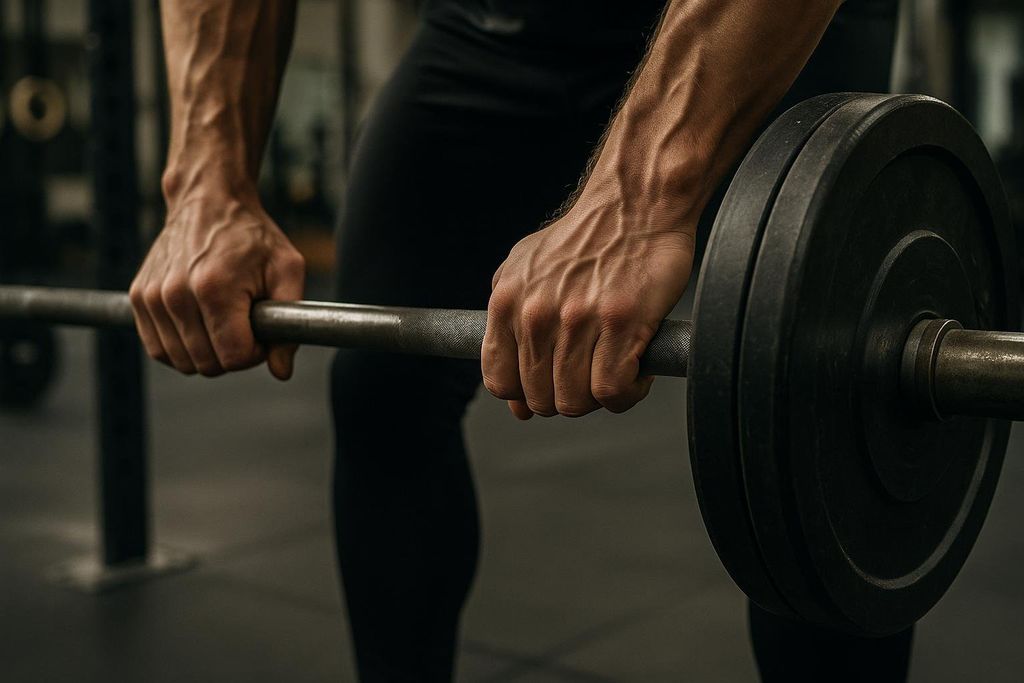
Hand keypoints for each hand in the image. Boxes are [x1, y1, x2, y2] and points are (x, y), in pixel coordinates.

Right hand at [129, 190, 304, 379]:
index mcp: (215, 289)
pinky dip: (181, 347)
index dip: (256, 352)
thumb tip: (281, 372)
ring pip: (183, 362)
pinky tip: (200, 324)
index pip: (235, 357)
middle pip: (208, 364)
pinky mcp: (137, 298)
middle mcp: (176, 295)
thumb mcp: (287, 270)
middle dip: (232, 353)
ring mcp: (152, 297)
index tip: (261, 329)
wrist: (208, 200)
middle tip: (244, 324)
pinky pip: (159, 350)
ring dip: (206, 352)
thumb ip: (290, 323)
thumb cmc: (252, 235)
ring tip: (222, 320)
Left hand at [482, 193, 694, 418]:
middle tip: (591, 374)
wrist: (635, 202)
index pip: (500, 381)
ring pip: (576, 401)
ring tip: (615, 370)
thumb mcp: (526, 271)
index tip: (548, 386)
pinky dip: (627, 393)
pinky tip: (636, 371)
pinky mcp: (621, 322)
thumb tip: (513, 399)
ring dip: (598, 396)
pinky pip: (613, 390)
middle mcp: (536, 314)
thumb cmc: (587, 239)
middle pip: (541, 399)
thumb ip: (510, 328)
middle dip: (568, 396)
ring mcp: (578, 319)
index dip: (525, 395)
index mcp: (508, 303)